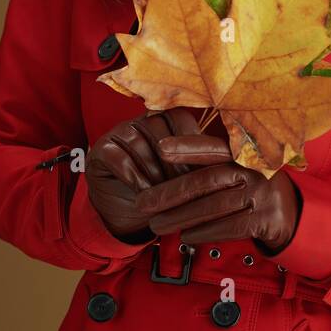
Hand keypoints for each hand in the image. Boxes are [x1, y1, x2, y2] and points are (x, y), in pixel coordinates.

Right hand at [84, 109, 202, 242]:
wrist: (127, 212)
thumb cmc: (162, 192)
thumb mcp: (185, 177)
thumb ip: (200, 162)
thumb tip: (229, 161)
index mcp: (166, 120)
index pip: (181, 118)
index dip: (192, 143)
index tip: (202, 169)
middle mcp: (142, 120)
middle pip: (160, 131)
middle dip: (173, 163)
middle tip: (182, 188)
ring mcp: (119, 132)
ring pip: (140, 144)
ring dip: (153, 172)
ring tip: (163, 194)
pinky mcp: (101, 149)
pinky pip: (119, 158)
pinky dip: (133, 177)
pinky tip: (143, 193)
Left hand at [134, 134, 302, 254]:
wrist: (292, 213)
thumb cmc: (253, 187)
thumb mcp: (240, 167)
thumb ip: (212, 164)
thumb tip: (165, 158)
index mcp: (246, 153)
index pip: (213, 147)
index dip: (187, 147)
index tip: (160, 147)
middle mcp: (255, 170)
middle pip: (206, 180)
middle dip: (170, 192)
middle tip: (143, 203)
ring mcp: (262, 194)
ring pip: (213, 206)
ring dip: (180, 218)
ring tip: (156, 225)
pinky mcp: (266, 219)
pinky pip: (229, 227)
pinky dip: (204, 232)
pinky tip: (187, 236)